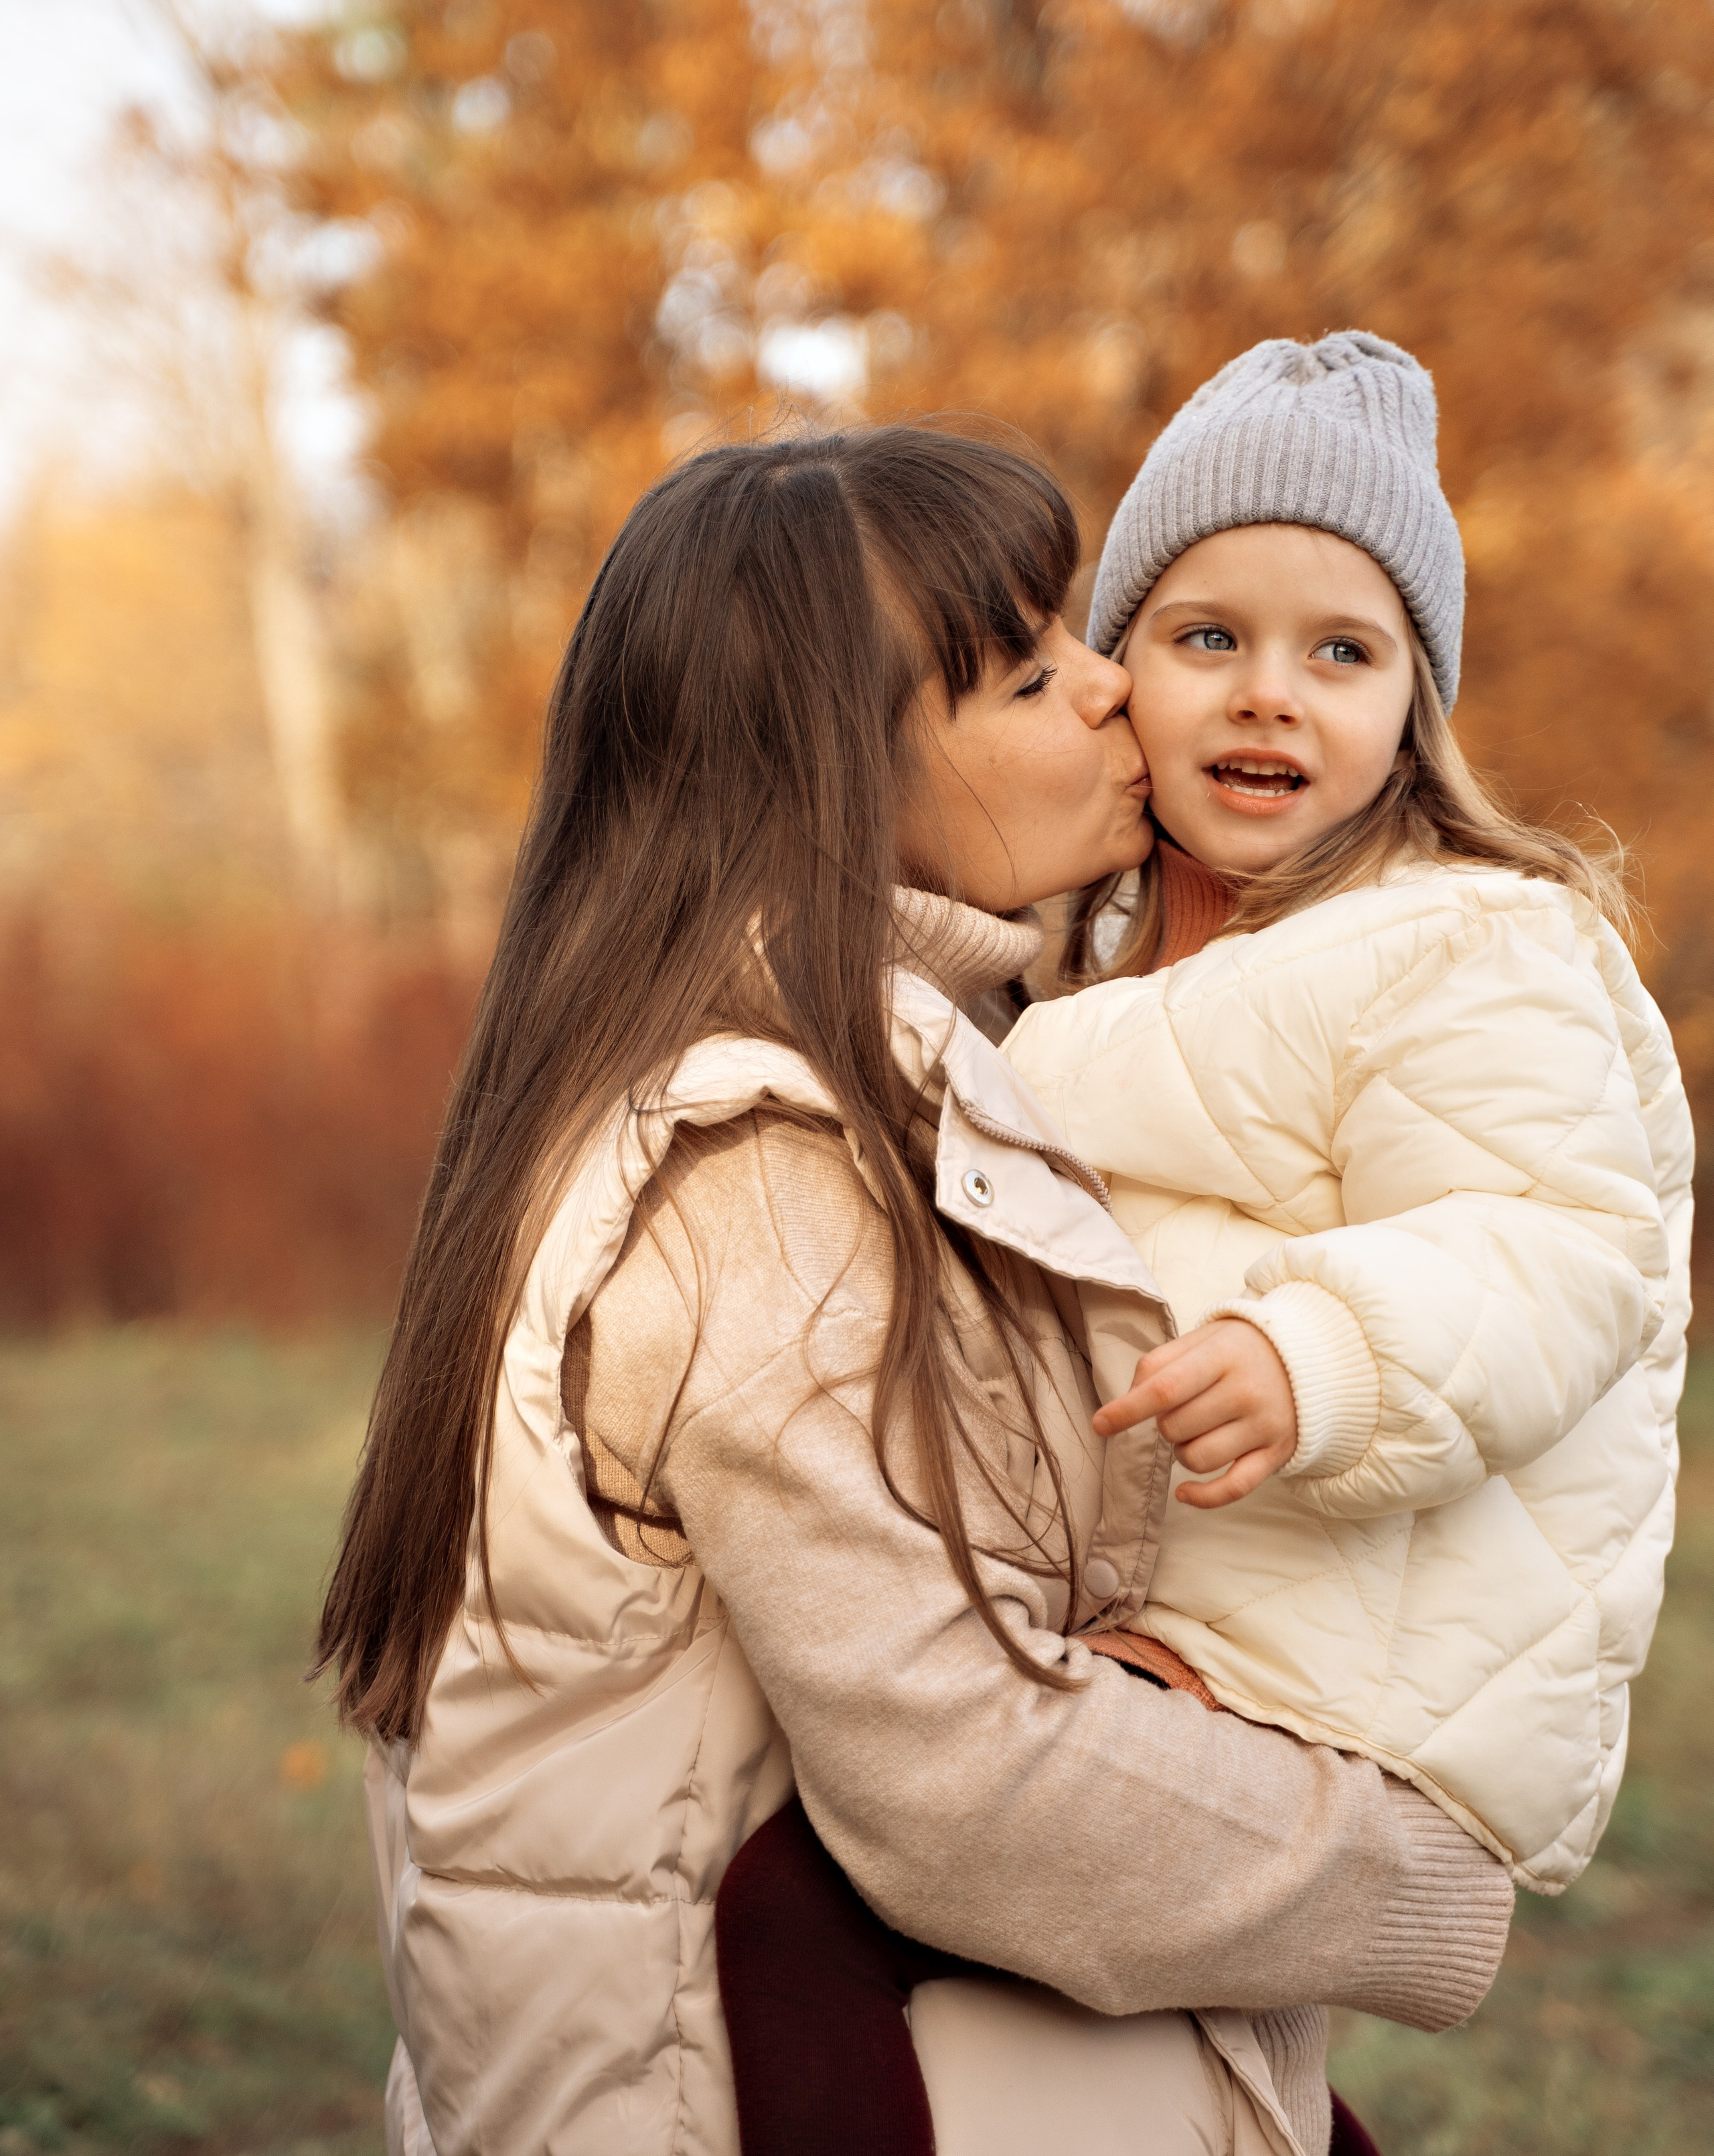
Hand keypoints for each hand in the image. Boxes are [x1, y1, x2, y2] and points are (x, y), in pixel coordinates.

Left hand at [1091, 1319, 1297, 1507]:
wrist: (1305, 1359)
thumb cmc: (1237, 1351)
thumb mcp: (1200, 1341)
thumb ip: (1158, 1364)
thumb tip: (1126, 1402)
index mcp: (1222, 1356)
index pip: (1164, 1389)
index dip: (1127, 1410)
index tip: (1099, 1424)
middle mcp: (1246, 1391)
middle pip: (1176, 1427)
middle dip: (1163, 1424)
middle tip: (1182, 1408)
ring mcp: (1264, 1426)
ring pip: (1197, 1459)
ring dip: (1181, 1452)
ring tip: (1196, 1431)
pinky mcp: (1276, 1454)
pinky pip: (1233, 1488)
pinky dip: (1203, 1497)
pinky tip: (1184, 1492)